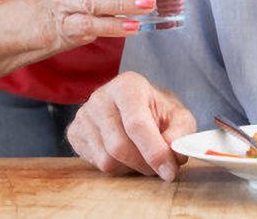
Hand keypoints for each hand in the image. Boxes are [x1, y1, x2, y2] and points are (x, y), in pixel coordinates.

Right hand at [67, 72, 196, 180]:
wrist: (133, 106)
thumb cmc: (156, 110)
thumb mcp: (177, 115)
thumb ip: (181, 132)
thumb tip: (173, 152)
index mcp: (128, 86)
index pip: (136, 123)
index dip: (154, 151)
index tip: (169, 170)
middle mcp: (101, 97)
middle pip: (120, 145)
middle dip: (144, 164)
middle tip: (161, 168)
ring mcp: (84, 115)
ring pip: (107, 159)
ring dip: (132, 167)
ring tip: (144, 158)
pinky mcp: (75, 132)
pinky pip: (96, 163)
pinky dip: (117, 167)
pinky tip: (127, 156)